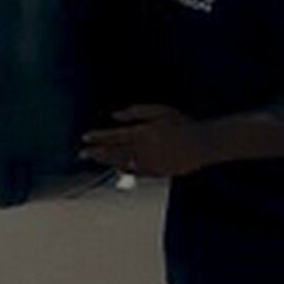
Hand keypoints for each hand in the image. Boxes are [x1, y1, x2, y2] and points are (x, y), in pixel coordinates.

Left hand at [79, 105, 207, 177]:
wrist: (202, 144)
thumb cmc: (181, 124)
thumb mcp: (158, 111)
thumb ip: (135, 112)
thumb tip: (116, 115)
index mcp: (141, 133)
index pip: (113, 136)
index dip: (98, 137)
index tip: (85, 138)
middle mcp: (142, 150)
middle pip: (113, 152)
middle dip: (96, 153)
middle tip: (81, 154)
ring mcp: (148, 163)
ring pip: (121, 163)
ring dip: (106, 162)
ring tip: (95, 159)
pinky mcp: (156, 173)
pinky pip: (135, 172)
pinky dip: (123, 169)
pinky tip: (117, 167)